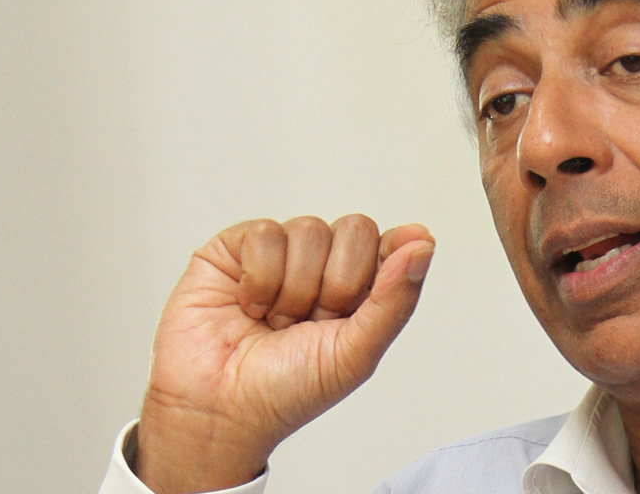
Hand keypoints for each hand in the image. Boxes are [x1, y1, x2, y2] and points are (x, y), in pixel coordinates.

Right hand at [132, 215, 434, 493]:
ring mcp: (282, 253)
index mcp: (360, 290)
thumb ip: (395, 299)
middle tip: (314, 321)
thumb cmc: (286, 391)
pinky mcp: (237, 247)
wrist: (217, 411)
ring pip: (311, 229)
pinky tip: (248, 307)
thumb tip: (423, 244)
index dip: (395, 251)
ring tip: (276, 322)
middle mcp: (323, 265)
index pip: (391, 245)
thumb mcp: (356, 353)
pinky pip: (267, 233)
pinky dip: (261, 279)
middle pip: (357, 229)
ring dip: (295, 289)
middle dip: (339, 283)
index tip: (401, 255)